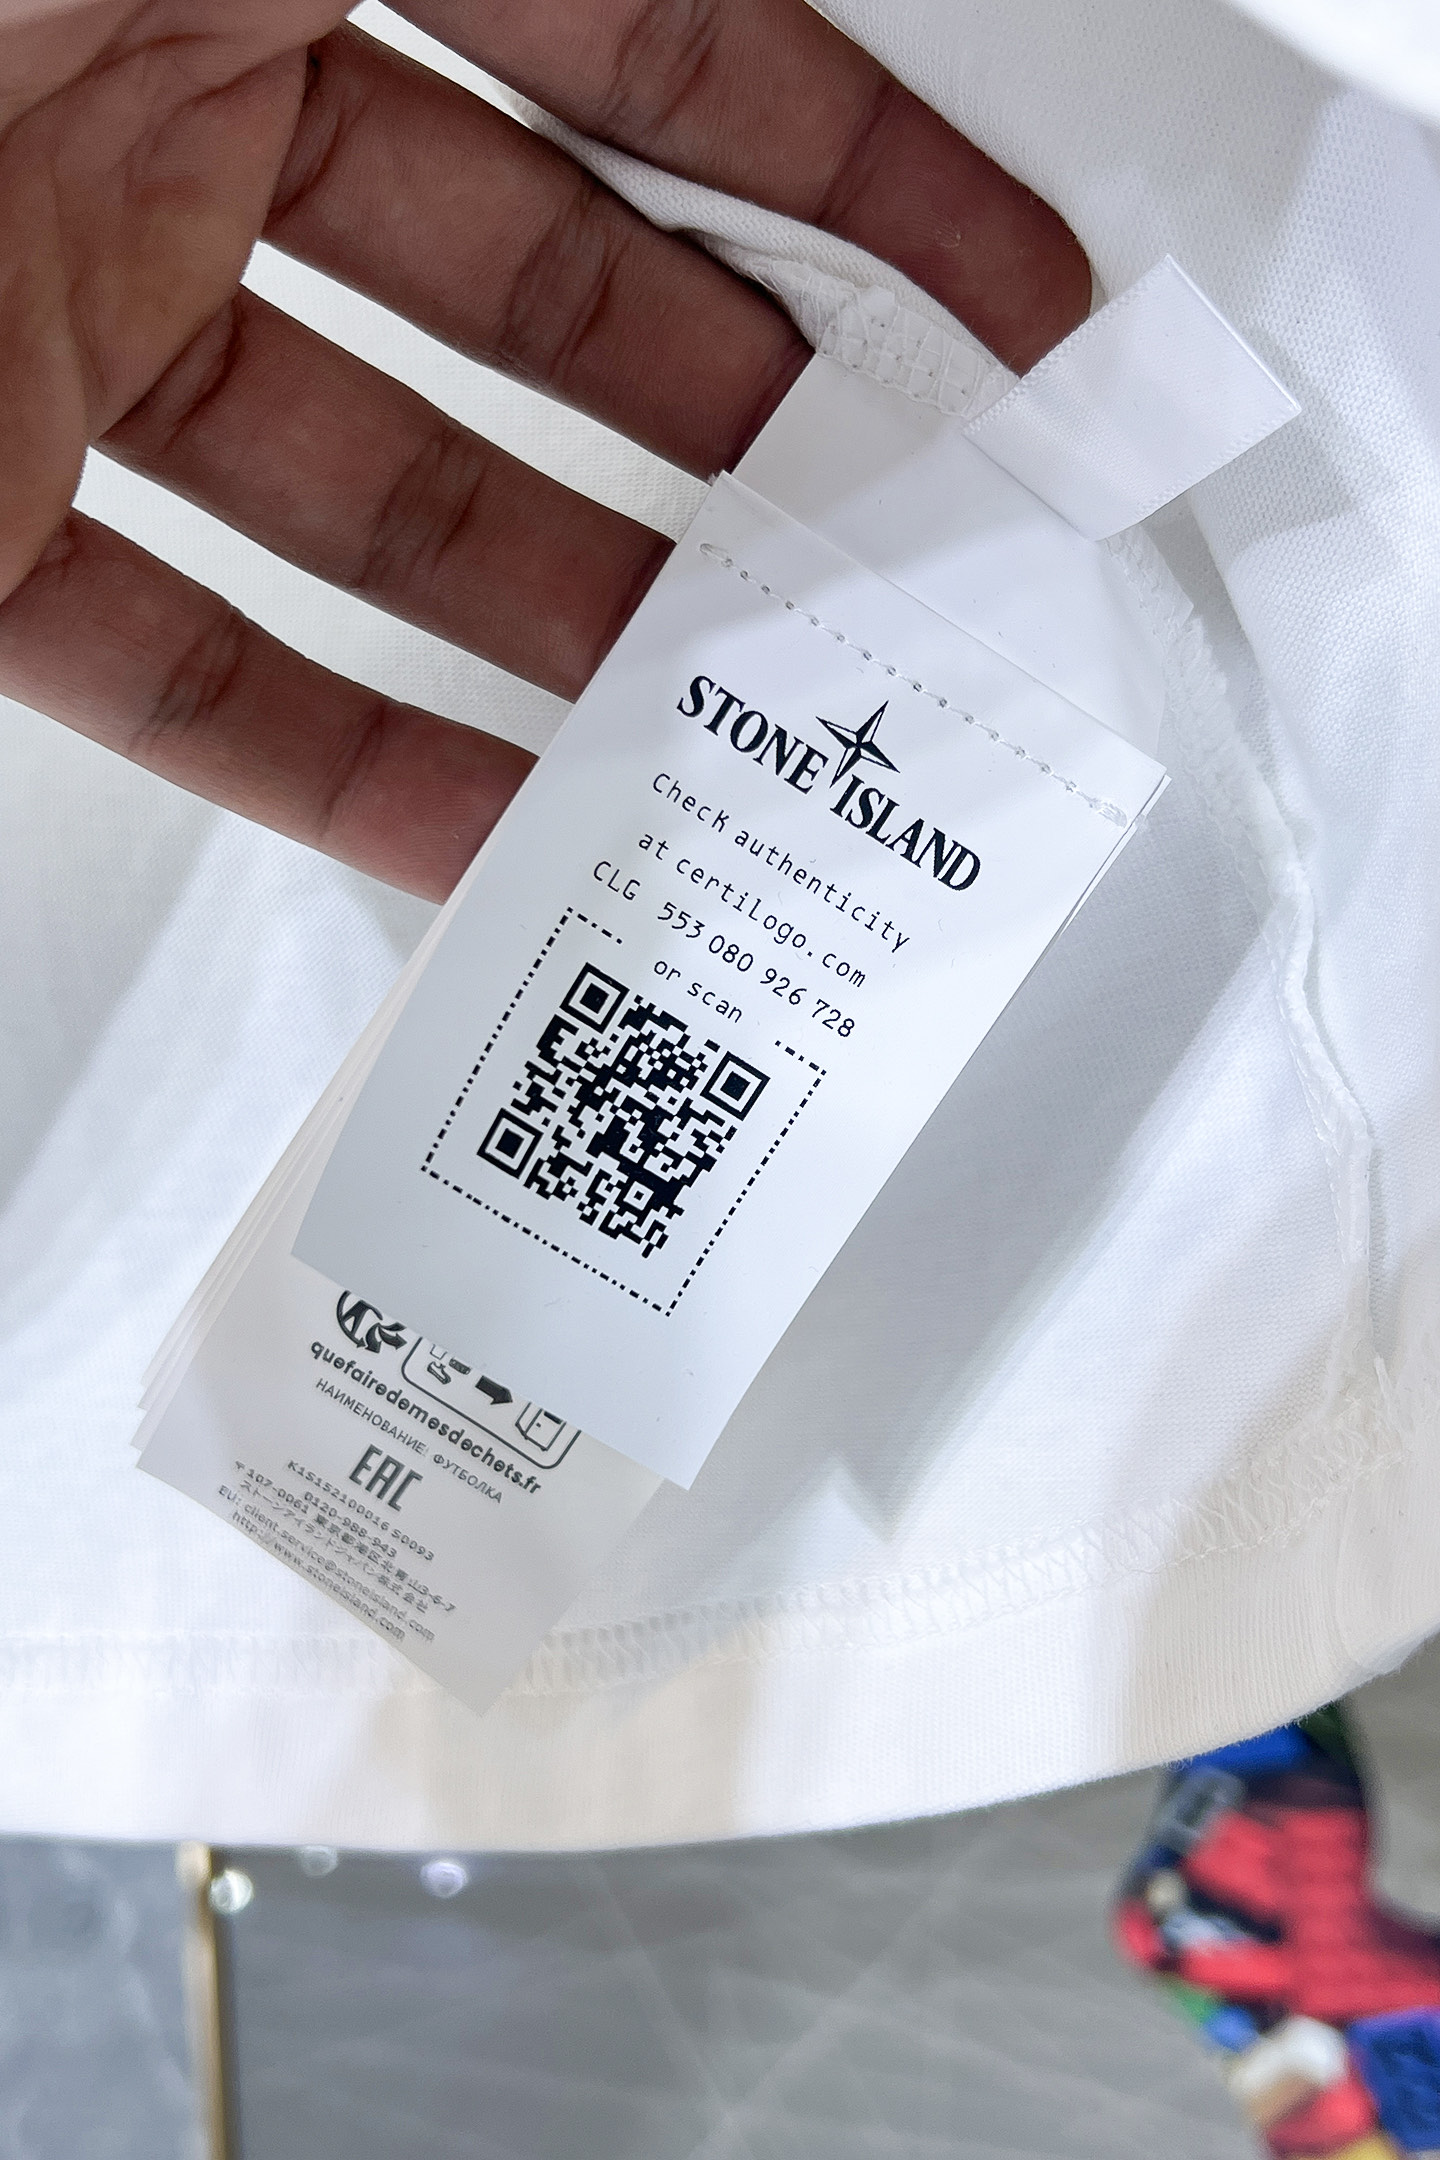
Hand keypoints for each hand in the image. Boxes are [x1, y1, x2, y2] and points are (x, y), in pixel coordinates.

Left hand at [0, 0, 1088, 899]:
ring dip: (569, 612)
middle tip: (879, 531)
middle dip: (732, 406)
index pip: (634, 21)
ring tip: (726, 718)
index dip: (847, 156)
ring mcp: (56, 311)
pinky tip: (496, 831)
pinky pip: (200, 661)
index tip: (1001, 293)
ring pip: (382, 488)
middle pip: (529, 274)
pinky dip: (350, 756)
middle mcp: (157, 85)